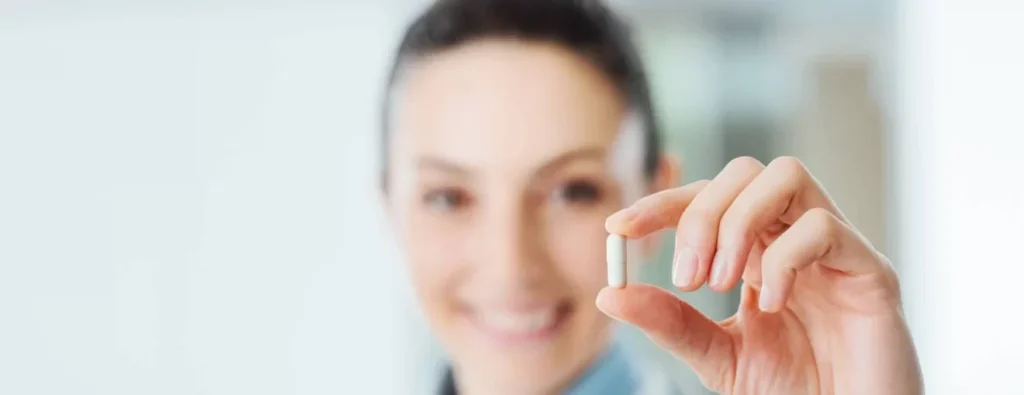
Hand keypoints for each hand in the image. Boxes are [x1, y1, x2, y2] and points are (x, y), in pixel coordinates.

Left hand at [596, 157, 922, 394]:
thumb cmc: (796, 390)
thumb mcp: (716, 356)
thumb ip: (670, 322)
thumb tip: (610, 294)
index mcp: (759, 249)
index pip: (708, 198)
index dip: (662, 203)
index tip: (618, 228)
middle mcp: (795, 236)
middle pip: (744, 171)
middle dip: (701, 214)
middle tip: (689, 277)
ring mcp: (835, 248)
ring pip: (786, 174)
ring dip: (738, 221)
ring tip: (722, 282)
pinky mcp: (871, 270)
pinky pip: (823, 227)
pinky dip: (782, 259)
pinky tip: (771, 303)